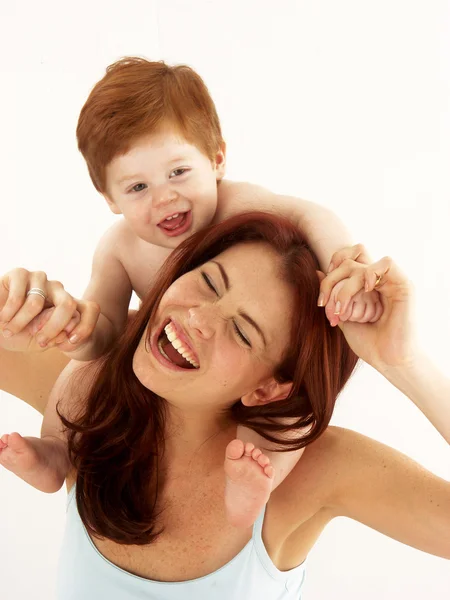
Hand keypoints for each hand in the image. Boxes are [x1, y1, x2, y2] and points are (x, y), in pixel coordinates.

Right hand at [0, 268, 99, 351]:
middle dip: (53, 328)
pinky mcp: (20, 274)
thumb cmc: (17, 335)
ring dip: (20, 322)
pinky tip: (3, 318)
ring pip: (37, 303)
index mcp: (68, 304)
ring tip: (9, 330)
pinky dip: (9, 313)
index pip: (90, 310)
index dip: (84, 327)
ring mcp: (40, 279)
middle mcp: (57, 289)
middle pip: (67, 305)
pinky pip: (19, 295)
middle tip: (39, 341)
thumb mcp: (40, 342)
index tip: (70, 342)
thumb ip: (57, 336)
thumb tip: (68, 331)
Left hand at [318, 253, 414, 370]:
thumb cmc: (369, 345)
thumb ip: (333, 295)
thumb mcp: (344, 316)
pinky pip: (387, 263)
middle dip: (331, 283)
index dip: (329, 277)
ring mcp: (393, 283)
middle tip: (327, 307)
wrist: (388, 361)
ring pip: (362, 265)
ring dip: (347, 285)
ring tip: (342, 309)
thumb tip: (319, 272)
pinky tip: (366, 291)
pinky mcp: (405, 286)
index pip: (344, 266)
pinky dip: (371, 273)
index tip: (322, 303)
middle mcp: (380, 283)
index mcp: (367, 289)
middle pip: (349, 263)